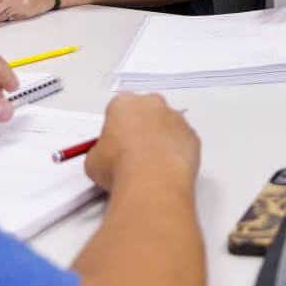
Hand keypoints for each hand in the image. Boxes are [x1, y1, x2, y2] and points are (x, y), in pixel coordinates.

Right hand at [85, 93, 199, 191]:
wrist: (151, 182)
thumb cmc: (122, 166)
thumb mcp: (93, 161)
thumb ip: (99, 152)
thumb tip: (103, 160)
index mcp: (124, 104)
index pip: (118, 110)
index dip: (115, 129)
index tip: (114, 144)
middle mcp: (152, 105)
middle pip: (146, 112)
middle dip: (141, 128)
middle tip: (133, 154)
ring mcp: (175, 119)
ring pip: (167, 126)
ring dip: (160, 140)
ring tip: (150, 166)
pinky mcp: (192, 136)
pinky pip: (184, 142)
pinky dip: (177, 153)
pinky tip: (166, 169)